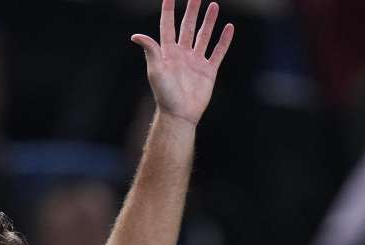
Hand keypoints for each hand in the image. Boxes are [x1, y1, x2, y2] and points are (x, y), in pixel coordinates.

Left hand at [131, 0, 233, 124]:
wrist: (180, 114)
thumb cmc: (164, 94)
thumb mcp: (155, 70)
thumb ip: (151, 51)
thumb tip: (136, 36)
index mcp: (168, 52)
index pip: (168, 26)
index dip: (168, 11)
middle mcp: (182, 54)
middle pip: (188, 27)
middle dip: (192, 11)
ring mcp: (196, 61)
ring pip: (204, 36)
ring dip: (209, 21)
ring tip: (214, 6)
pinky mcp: (208, 70)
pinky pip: (218, 52)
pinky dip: (224, 40)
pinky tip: (229, 28)